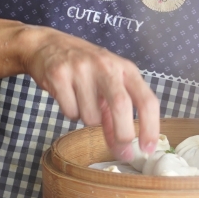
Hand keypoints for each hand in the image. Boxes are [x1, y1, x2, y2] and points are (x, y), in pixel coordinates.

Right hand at [20, 26, 159, 161]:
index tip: (148, 148)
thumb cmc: (85, 69)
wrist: (47, 45)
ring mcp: (81, 68)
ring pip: (91, 116)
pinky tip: (67, 96)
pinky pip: (70, 112)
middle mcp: (106, 66)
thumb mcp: (107, 86)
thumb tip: (123, 152)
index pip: (146, 99)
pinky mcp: (59, 74)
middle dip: (123, 134)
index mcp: (125, 69)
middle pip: (121, 106)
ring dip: (87, 119)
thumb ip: (115, 117)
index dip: (151, 127)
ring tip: (81, 101)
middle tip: (122, 149)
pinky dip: (70, 112)